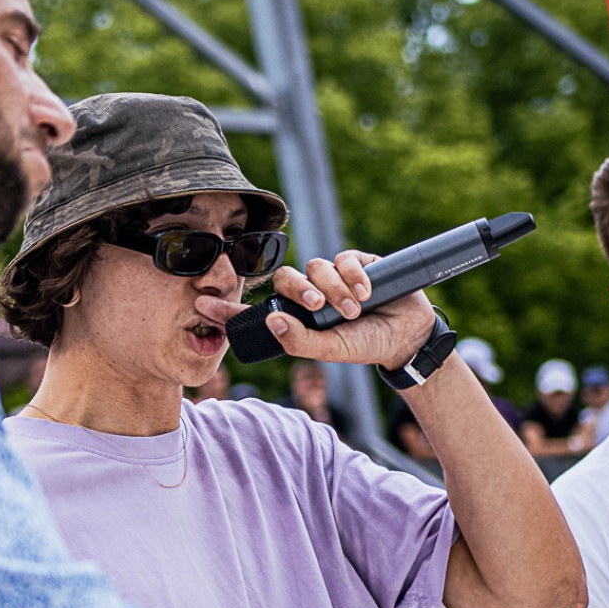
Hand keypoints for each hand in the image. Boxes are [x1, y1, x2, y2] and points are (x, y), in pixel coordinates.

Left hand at [196, 251, 435, 367]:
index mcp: (297, 318)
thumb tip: (272, 320)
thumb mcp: (333, 350)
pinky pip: (342, 257)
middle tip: (318, 307)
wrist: (407, 336)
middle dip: (300, 291)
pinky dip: (353, 275)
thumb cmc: (366, 345)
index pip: (257, 310)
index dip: (229, 308)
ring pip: (315, 266)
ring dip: (333, 288)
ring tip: (354, 309)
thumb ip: (301, 341)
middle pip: (287, 278)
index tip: (201, 304)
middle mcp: (310, 294)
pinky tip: (367, 292)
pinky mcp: (355, 263)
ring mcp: (332, 277)